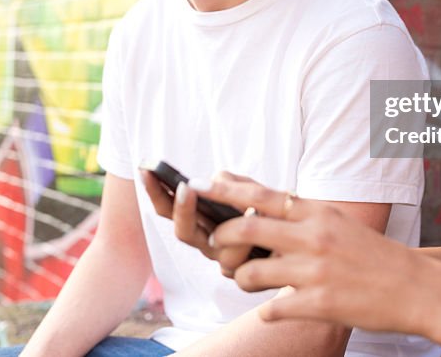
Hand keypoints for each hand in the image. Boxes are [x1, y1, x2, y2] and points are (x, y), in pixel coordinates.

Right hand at [140, 169, 263, 274]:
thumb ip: (230, 184)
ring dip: (230, 228)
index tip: (146, 169)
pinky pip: (241, 260)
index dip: (154, 191)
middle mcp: (206, 243)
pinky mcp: (245, 272)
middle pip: (183, 233)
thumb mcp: (249, 189)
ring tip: (247, 206)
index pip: (167, 208)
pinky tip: (261, 217)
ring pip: (216, 249)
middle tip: (186, 187)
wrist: (294, 238)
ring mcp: (224, 260)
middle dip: (182, 210)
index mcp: (198, 221)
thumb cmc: (268, 210)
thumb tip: (212, 183)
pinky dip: (250, 240)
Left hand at [196, 177, 440, 335]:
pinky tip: (276, 308)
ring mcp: (314, 272)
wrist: (416, 288)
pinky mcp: (318, 305)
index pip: (262, 196)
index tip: (201, 185)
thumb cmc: (372, 254)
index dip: (227, 190)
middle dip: (222, 237)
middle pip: (246, 229)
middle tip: (216, 243)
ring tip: (247, 280)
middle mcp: (313, 238)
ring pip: (250, 274)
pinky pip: (271, 309)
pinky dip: (267, 310)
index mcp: (318, 213)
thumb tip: (259, 200)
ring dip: (240, 279)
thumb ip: (300, 212)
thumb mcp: (337, 222)